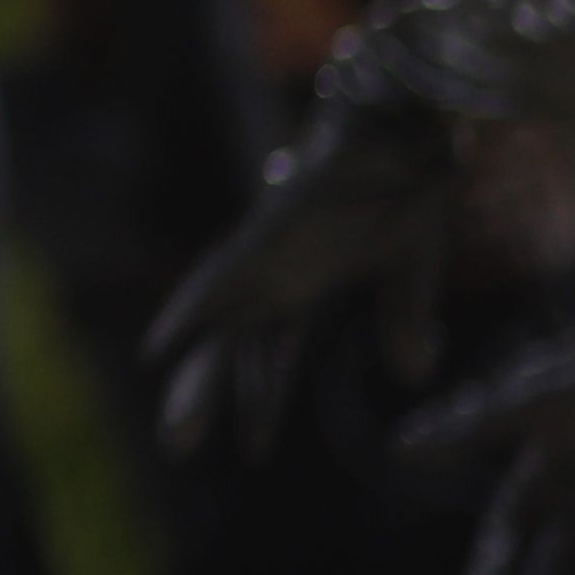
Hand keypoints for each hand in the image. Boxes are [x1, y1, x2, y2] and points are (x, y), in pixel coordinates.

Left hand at [145, 35, 471, 453]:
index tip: (250, 449)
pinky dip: (191, 312)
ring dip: (196, 376)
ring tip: (176, 435)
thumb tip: (409, 377)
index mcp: (307, 284)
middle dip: (206, 395)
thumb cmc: (409, 184)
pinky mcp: (268, 232)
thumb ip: (404, 319)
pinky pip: (222, 280)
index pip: (272, 353)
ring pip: (219, 326)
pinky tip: (162, 348)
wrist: (410, 124)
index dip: (259, 398)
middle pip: (232, 346)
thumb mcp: (411, 267)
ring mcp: (268, 253)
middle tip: (176, 449)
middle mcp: (277, 273)